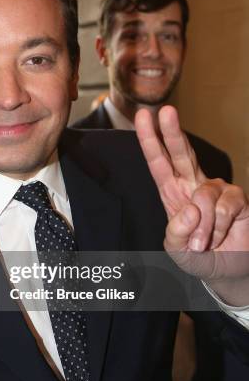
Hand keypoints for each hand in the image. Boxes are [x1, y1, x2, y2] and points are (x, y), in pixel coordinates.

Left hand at [135, 106, 248, 301]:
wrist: (226, 270)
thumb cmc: (197, 255)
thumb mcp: (176, 250)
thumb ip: (176, 233)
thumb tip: (191, 209)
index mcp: (172, 191)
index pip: (159, 161)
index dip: (149, 139)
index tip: (142, 116)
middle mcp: (194, 184)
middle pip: (182, 152)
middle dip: (172, 131)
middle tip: (166, 111)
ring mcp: (217, 189)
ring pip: (205, 194)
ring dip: (202, 226)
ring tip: (202, 244)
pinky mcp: (238, 198)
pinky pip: (225, 206)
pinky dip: (219, 226)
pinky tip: (220, 236)